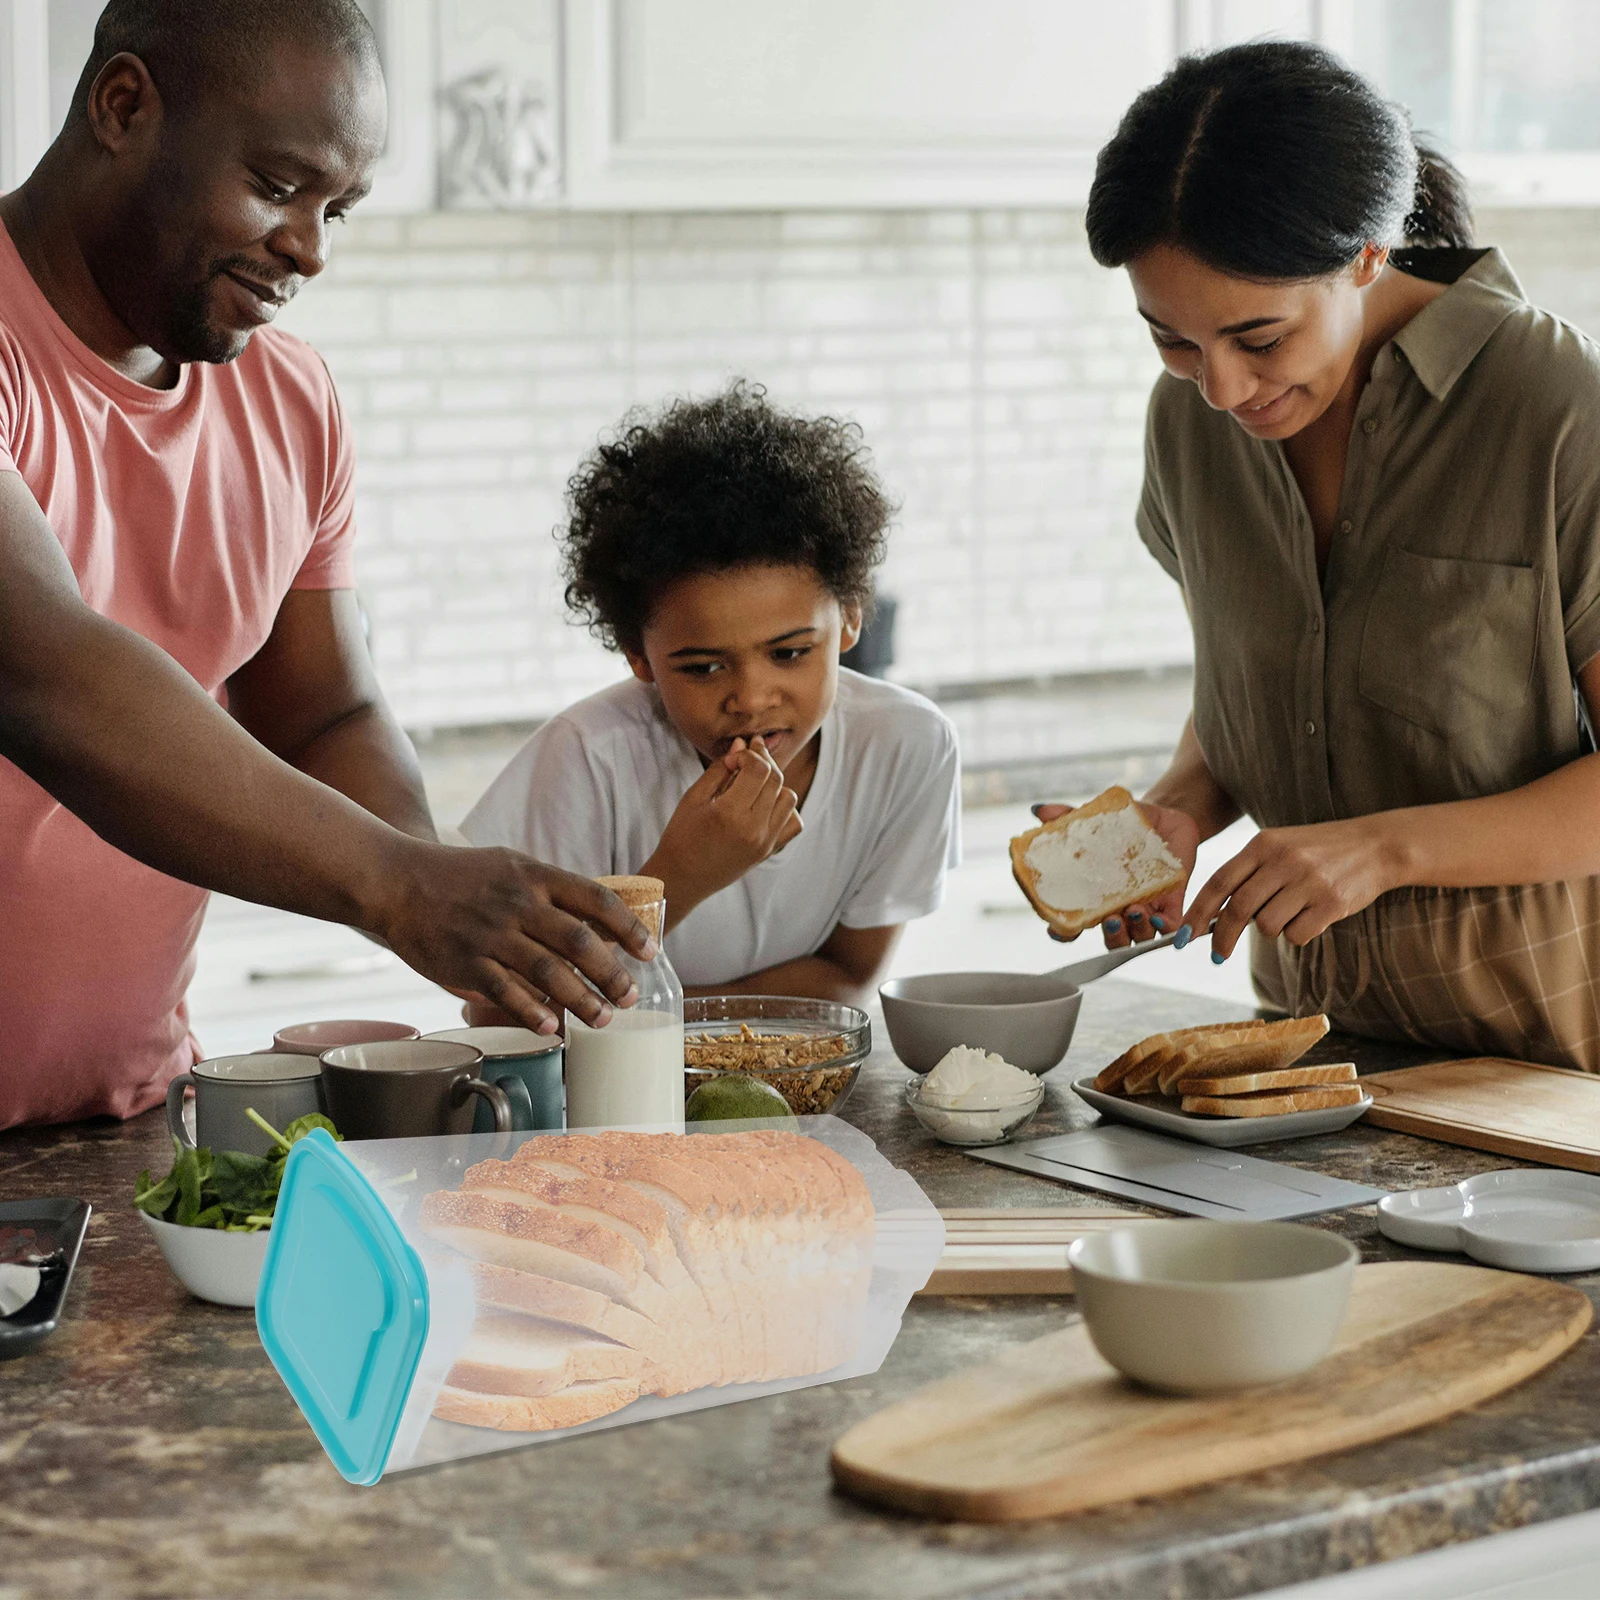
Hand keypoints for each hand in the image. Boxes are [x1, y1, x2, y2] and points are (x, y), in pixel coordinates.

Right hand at [369, 842, 653, 1034]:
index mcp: (535, 877)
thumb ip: (552, 891)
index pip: (596, 900)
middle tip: (631, 997)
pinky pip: (506, 992)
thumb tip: (598, 921)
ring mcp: (491, 934)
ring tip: (604, 1019)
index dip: (629, 928)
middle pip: (580, 941)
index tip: (650, 951)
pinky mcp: (465, 962)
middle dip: (612, 973)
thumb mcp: (512, 866)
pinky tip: (553, 1027)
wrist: (397, 881)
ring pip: (548, 972)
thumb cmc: (461, 876)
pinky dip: (532, 1012)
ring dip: (582, 999)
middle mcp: (518, 904)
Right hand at [645, 737, 802, 919]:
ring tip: (754, 783)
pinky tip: (765, 804)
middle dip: (764, 761)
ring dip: (775, 784)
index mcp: (729, 813)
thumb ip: (721, 769)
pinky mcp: (769, 851)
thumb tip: (742, 744)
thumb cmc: (682, 835)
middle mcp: (753, 829)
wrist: (682, 878)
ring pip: (789, 798)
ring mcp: (765, 842)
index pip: (759, 769)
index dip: (750, 754)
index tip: (736, 755)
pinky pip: (794, 822)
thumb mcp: (694, 797)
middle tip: (748, 756)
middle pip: (776, 780)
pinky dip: (785, 808)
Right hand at [1030, 799, 1198, 946]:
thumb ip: (1069, 817)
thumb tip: (1040, 810)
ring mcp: (1146, 907)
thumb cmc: (1125, 825)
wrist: (1165, 819)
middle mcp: (1119, 908)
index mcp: (1095, 896)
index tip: (1057, 929)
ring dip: (1135, 931)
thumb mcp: (1096, 820)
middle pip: (1111, 939)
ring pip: (1139, 937)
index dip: (1063, 933)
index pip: (1074, 925)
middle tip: (1109, 920)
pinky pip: (1171, 926)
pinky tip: (1158, 915)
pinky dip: (1166, 927)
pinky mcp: (1172, 902)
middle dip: (1111, 936)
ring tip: (1134, 910)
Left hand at [1182, 817, 1395, 961]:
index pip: (1219, 882)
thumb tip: (1212, 917)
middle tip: (1218, 955)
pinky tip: (1310, 917)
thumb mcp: (1279, 847)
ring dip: (1272, 930)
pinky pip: (1297, 935)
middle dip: (1223, 938)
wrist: (1375, 846)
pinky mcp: (1332, 903)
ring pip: (1268, 926)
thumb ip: (1248, 874)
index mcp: (1263, 844)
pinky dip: (1297, 935)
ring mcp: (1309, 881)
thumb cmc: (1318, 851)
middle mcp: (1284, 860)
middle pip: (1238, 909)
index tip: (1184, 937)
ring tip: (1290, 913)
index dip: (1197, 912)